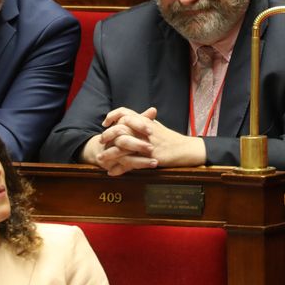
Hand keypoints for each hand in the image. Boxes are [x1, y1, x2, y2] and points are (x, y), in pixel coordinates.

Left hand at [85, 107, 205, 175]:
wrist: (184, 149)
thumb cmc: (170, 138)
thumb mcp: (156, 126)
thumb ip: (143, 121)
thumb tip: (130, 118)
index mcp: (144, 120)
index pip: (124, 112)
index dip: (112, 116)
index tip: (105, 123)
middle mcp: (143, 130)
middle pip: (119, 129)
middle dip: (107, 136)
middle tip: (100, 141)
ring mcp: (145, 143)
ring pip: (121, 147)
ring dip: (109, 154)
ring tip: (101, 159)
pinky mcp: (148, 157)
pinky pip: (129, 163)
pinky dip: (119, 168)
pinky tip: (112, 172)